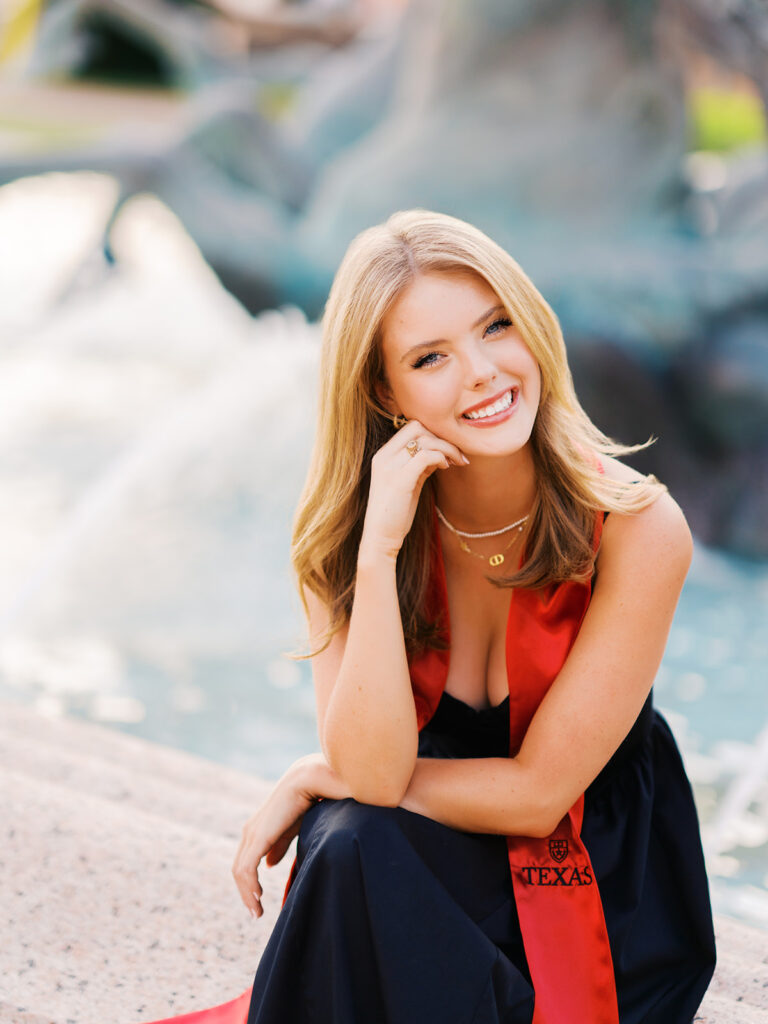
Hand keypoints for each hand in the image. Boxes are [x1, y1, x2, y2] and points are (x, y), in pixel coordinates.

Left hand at [232, 754, 350, 917]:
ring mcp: (252, 833)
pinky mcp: (259, 836)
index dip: (249, 884)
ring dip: (247, 895)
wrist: (312, 779)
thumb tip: (269, 864)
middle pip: (239, 869)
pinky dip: (249, 887)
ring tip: (257, 912)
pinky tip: (258, 899)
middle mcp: (251, 831)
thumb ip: (280, 845)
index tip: (259, 904)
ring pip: (240, 872)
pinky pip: (247, 869)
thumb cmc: (308, 799)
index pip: (246, 862)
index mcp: (259, 829)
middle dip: (246, 894)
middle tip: (256, 914)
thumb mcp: (293, 828)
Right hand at [360, 419, 468, 560]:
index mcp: (383, 455)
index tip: (447, 448)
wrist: (380, 537)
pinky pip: (426, 456)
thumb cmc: (395, 513)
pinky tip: (446, 467)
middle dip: (442, 437)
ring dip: (447, 448)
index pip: (410, 427)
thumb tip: (439, 453)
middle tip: (457, 454)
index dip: (433, 433)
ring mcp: (390, 467)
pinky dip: (441, 457)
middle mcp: (384, 456)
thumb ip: (418, 465)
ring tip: (457, 462)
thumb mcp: (407, 483)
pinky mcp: (400, 480)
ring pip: (425, 440)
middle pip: (418, 428)